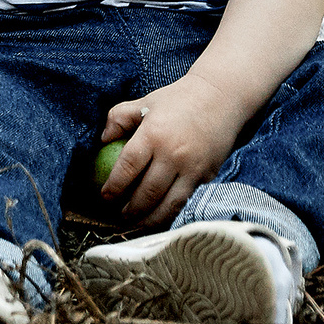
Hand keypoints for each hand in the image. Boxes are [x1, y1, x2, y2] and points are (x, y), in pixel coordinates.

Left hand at [97, 74, 250, 227]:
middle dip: (131, 209)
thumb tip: (102, 140)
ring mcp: (192, 168)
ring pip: (169, 203)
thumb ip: (119, 118)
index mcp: (153, 134)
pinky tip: (159, 216)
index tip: (104, 196)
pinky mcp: (207, 175)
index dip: (114, 186)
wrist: (221, 98)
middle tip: (119, 217)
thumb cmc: (177, 100)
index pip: (128, 167)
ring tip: (137, 225)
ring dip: (150, 219)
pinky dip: (171, 212)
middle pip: (148, 192)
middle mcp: (173, 154)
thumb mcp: (144, 102)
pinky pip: (185, 199)